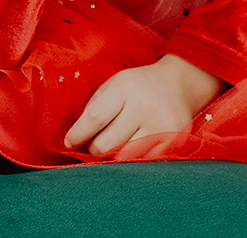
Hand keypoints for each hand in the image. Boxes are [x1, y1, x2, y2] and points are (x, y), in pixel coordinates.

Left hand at [63, 55, 227, 155]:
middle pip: (107, 144)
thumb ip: (93, 109)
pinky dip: (134, 162)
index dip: (78, 134)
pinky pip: (145, 163)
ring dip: (113, 158)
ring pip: (125, 158)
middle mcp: (143, 107)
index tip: (69, 143)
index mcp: (124, 89)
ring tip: (114, 148)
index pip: (95, 118)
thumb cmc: (137, 87)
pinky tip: (132, 152)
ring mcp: (161, 125)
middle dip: (95, 149)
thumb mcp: (112, 85)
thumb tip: (73, 140)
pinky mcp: (174, 141)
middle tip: (95, 145)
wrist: (178, 84)